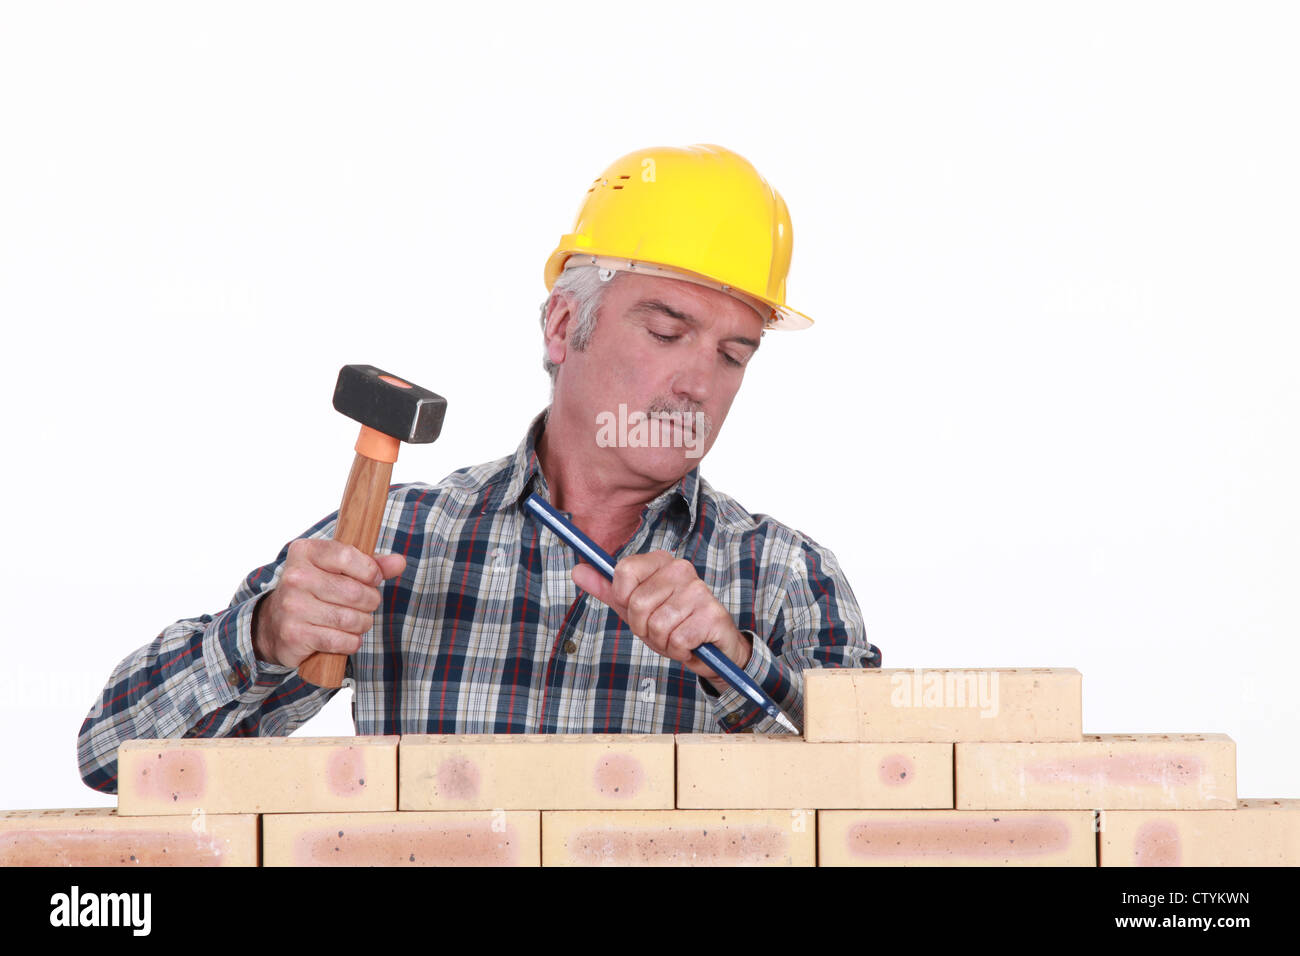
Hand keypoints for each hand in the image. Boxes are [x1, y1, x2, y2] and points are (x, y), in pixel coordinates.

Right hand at [252, 538, 405, 668]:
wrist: (273, 623)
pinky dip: (351, 642)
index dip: (370, 571)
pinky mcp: (295, 635)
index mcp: (305, 552)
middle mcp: (295, 577)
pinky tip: (346, 637)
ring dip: (363, 623)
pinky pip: (340, 641)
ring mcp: (292, 607)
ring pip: (350, 619)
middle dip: (370, 601)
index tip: (373, 579)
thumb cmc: (314, 590)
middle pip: (355, 592)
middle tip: (366, 604)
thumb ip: (371, 564)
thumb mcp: (338, 569)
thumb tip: (399, 562)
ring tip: (357, 621)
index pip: (348, 556)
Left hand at [571, 551, 751, 689]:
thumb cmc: (672, 626)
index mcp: (661, 561)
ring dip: (663, 642)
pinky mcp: (712, 614)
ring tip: (677, 638)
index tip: (638, 609)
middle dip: (644, 628)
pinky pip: (677, 640)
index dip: (624, 600)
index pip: (623, 571)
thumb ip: (608, 590)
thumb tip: (577, 571)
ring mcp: (698, 590)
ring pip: (656, 625)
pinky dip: (679, 651)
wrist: (711, 651)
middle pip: (637, 604)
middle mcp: (681, 569)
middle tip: (661, 630)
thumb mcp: (635, 609)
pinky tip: (691, 645)